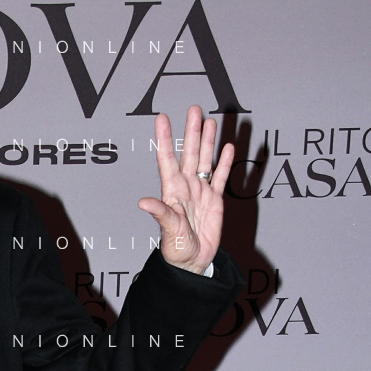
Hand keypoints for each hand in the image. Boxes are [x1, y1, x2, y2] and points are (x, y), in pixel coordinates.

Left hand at [138, 105, 233, 273]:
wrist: (192, 261)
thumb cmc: (176, 248)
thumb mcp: (168, 230)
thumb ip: (160, 213)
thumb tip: (143, 202)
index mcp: (172, 191)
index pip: (167, 158)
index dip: (164, 138)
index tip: (161, 118)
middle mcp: (186, 187)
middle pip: (189, 153)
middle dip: (191, 131)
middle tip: (193, 109)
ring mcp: (200, 192)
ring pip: (205, 160)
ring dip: (207, 141)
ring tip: (210, 121)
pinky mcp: (215, 200)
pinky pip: (220, 177)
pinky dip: (224, 163)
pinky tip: (227, 147)